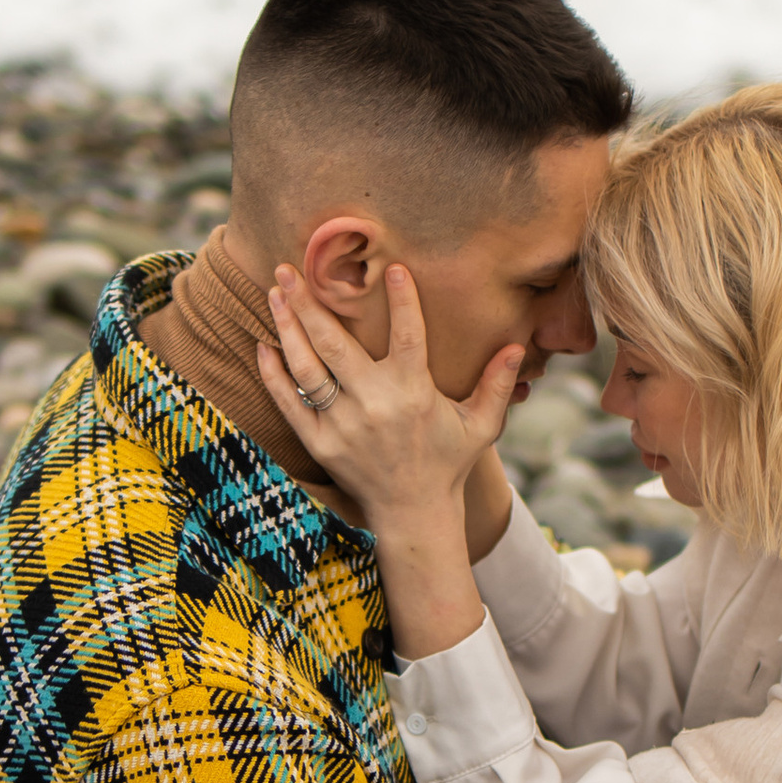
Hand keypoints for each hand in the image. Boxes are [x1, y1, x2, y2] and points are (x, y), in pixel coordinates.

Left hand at [258, 262, 524, 533]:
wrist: (414, 514)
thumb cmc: (447, 463)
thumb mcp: (481, 426)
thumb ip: (497, 385)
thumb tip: (518, 346)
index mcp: (415, 393)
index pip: (408, 335)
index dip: (402, 301)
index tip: (392, 268)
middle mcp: (376, 405)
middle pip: (336, 345)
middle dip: (309, 303)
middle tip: (287, 268)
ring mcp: (344, 425)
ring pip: (308, 369)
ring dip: (287, 328)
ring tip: (274, 294)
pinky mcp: (321, 444)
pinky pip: (290, 404)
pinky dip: (274, 375)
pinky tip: (264, 346)